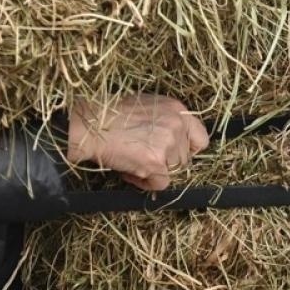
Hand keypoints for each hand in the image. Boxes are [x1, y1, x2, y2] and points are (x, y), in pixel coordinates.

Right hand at [65, 93, 208, 191]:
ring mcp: (168, 144)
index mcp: (176, 109)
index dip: (187, 149)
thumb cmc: (109, 114)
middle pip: (184, 158)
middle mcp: (177, 125)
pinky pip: (160, 183)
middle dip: (165, 162)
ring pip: (172, 172)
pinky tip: (129, 170)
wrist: (89, 124)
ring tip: (132, 161)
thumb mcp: (143, 105)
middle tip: (142, 156)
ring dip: (154, 172)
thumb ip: (163, 120)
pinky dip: (145, 182)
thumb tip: (171, 141)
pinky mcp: (157, 162)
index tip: (173, 153)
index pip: (200, 138)